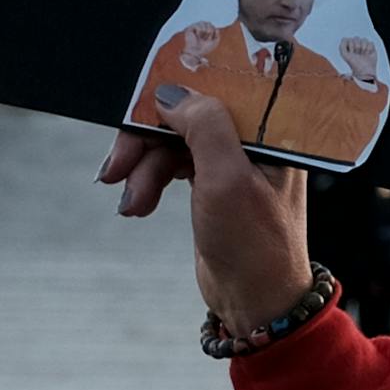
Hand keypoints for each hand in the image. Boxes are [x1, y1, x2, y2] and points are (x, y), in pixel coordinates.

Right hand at [101, 91, 311, 329]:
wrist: (254, 303)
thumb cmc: (255, 246)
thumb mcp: (227, 180)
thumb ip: (204, 128)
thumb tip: (172, 93)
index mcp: (273, 130)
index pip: (220, 86)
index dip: (176, 90)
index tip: (137, 104)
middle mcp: (256, 139)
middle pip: (188, 114)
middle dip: (146, 139)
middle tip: (116, 168)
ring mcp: (233, 160)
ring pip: (173, 141)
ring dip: (144, 167)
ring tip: (132, 202)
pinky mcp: (213, 182)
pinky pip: (172, 164)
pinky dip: (150, 181)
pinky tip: (137, 204)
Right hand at [178, 23, 221, 71]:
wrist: (197, 52)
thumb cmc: (205, 48)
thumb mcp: (215, 42)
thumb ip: (218, 35)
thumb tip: (216, 29)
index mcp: (205, 30)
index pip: (212, 25)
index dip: (213, 31)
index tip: (210, 39)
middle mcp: (200, 28)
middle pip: (208, 23)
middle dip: (210, 30)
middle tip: (206, 38)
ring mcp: (194, 28)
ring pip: (203, 22)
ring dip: (205, 31)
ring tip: (202, 37)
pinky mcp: (189, 29)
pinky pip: (197, 25)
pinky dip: (199, 31)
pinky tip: (197, 35)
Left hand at [338, 35, 379, 85]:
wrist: (365, 71)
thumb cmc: (354, 64)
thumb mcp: (345, 55)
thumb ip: (342, 46)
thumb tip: (344, 38)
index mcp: (349, 46)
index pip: (348, 38)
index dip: (350, 45)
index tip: (351, 53)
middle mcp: (356, 44)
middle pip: (356, 38)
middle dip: (357, 47)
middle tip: (357, 54)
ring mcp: (364, 45)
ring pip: (364, 39)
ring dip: (363, 48)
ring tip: (363, 54)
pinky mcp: (371, 46)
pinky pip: (370, 42)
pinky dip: (369, 49)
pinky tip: (368, 54)